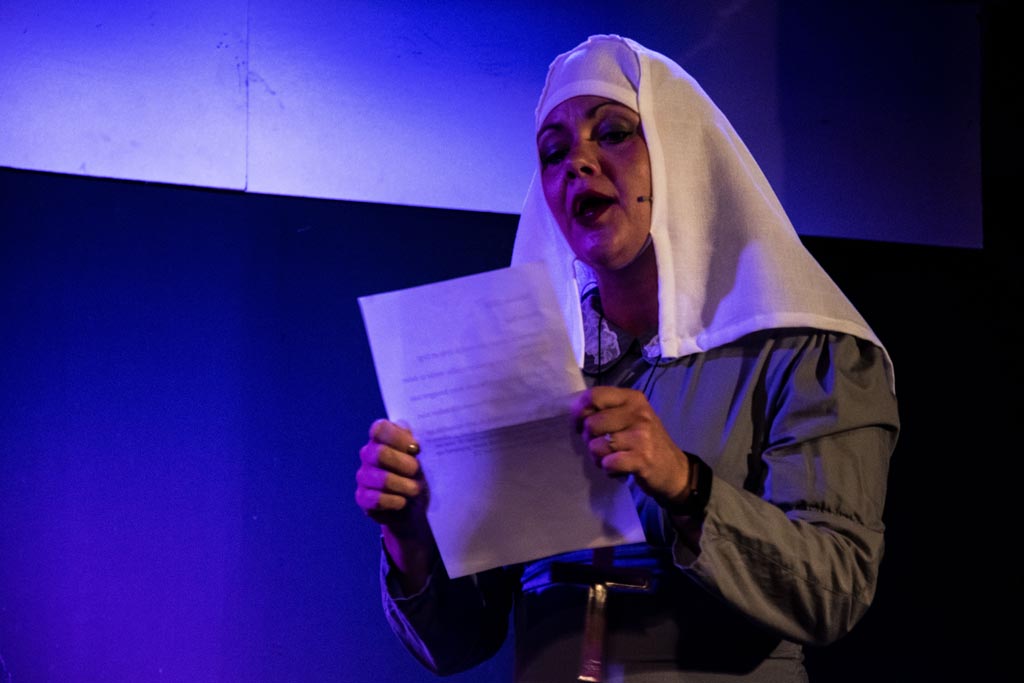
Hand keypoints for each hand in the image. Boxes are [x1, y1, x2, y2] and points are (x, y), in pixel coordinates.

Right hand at [355, 419, 426, 528]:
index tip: (416, 448)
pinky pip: (376, 499)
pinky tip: (402, 502)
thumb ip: (421, 443)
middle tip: (416, 470)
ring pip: (381, 479)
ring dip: (403, 485)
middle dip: (403, 463)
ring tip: (415, 489)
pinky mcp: (362, 497)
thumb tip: (416, 445)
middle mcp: (369, 453)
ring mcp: (363, 475)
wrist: (416, 504)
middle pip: (380, 453)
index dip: (398, 437)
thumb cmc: (420, 472)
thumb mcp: (425, 454)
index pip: (380, 429)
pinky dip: (394, 501)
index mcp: (383, 438)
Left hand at [573, 386, 690, 503]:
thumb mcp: (630, 417)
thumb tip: (575, 412)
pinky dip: (608, 469)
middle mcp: (638, 413)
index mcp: (632, 398)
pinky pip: (608, 463)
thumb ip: (605, 410)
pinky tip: (619, 467)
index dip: (579, 411)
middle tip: (602, 446)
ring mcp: (641, 436)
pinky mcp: (642, 458)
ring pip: (597, 446)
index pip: (594, 395)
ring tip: (612, 458)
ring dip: (598, 457)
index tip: (579, 424)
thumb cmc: (645, 441)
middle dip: (589, 439)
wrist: (673, 469)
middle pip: (592, 423)